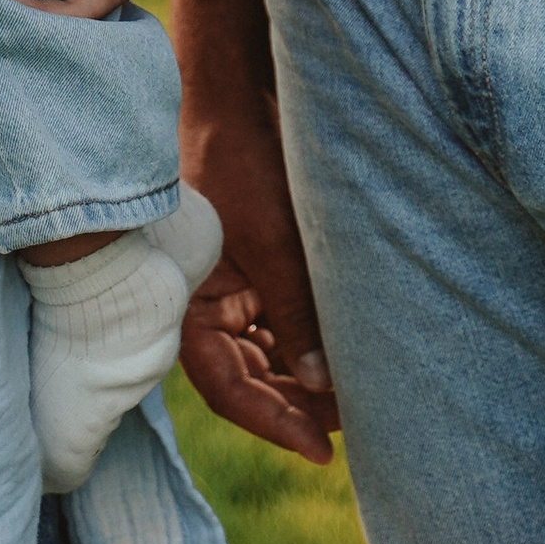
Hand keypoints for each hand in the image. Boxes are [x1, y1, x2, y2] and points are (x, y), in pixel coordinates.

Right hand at [176, 103, 338, 464]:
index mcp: (187, 306)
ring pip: (268, 357)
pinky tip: (345, 358)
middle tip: (352, 423)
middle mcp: (205, 306)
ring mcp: (231, 289)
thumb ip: (295, 313)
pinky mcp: (256, 270)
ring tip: (356, 397)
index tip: (322, 450)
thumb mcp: (273, 240)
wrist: (236, 93)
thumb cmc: (239, 160)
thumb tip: (323, 385)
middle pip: (249, 380)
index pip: (228, 388)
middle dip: (297, 406)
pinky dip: (309, 345)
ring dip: (306, 380)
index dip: (274, 424)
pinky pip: (280, 325)